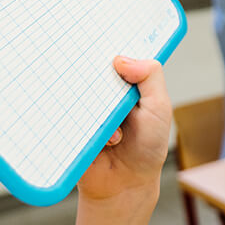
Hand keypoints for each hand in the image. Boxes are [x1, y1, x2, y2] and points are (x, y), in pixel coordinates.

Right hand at [75, 57, 171, 207]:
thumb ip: (150, 79)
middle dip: (94, 76)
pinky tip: (106, 141)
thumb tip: (121, 58)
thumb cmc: (147, 146)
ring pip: (75, 94)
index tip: (100, 39)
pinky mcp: (67, 127)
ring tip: (118, 134)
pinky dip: (84, 126)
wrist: (125, 186)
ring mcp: (81, 110)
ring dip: (96, 109)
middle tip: (108, 90)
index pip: (108, 57)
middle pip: (86, 72)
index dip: (104, 48)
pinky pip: (64, 117)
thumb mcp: (159, 108)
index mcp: (120, 84)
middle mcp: (98, 94)